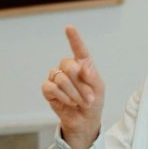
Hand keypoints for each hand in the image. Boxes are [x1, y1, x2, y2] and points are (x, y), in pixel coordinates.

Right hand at [42, 25, 104, 148]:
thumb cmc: (93, 102)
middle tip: (88, 98)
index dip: (74, 38)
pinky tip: (69, 103)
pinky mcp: (48, 89)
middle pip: (69, 65)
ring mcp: (56, 77)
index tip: (69, 28)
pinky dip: (62, 96)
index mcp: (82, 64)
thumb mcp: (99, 89)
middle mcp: (68, 68)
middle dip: (81, 84)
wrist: (85, 121)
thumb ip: (92, 76)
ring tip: (80, 102)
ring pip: (61, 78)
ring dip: (74, 93)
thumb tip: (82, 66)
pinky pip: (51, 87)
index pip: (79, 49)